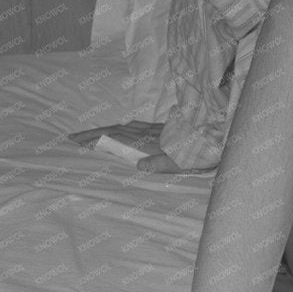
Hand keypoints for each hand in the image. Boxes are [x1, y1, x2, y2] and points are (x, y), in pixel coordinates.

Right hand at [70, 121, 198, 173]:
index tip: (75, 141)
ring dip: (107, 129)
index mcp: (149, 141)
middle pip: (116, 130)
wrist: (220, 133)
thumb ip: (160, 163)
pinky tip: (126, 128)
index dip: (95, 138)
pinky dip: (125, 127)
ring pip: (126, 127)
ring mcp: (157, 129)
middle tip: (73, 137)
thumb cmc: (200, 150)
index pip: (116, 138)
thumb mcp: (182, 161)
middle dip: (94, 133)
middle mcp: (150, 133)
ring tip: (93, 133)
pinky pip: (138, 126)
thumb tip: (138, 165)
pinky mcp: (165, 129)